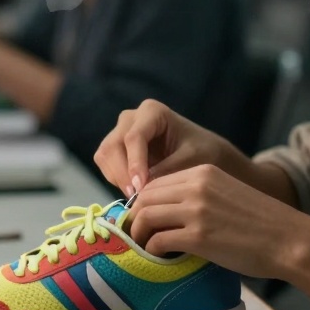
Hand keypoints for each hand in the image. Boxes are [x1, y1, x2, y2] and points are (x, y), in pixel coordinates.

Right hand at [93, 100, 235, 196]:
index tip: (140, 189)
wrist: (205, 153)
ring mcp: (121, 132)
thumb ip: (167, 170)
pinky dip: (116, 181)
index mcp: (152, 111)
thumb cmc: (203, 152)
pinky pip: (107, 165)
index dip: (134, 164)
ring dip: (117, 179)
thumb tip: (141, 187)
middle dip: (122, 174)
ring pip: (105, 156)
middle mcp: (132, 118)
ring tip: (136, 198)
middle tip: (136, 198)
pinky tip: (135, 193)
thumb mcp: (192, 160)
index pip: (134, 137)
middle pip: (113, 145)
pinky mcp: (117, 149)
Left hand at [127, 164, 309, 280]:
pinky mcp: (198, 237)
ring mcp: (196, 210)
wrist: (288, 239)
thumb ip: (197, 196)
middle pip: (145, 197)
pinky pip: (158, 241)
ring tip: (145, 247)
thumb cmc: (261, 223)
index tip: (143, 219)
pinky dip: (152, 250)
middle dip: (136, 218)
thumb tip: (167, 214)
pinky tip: (160, 257)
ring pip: (146, 217)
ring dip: (140, 235)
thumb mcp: (226, 194)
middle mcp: (196, 186)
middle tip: (137, 236)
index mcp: (203, 171)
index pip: (155, 181)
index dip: (143, 202)